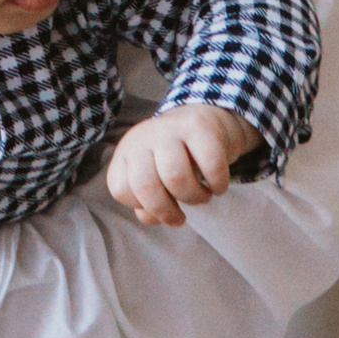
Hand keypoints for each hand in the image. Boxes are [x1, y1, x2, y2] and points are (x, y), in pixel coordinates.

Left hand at [105, 101, 255, 226]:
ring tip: (202, 197)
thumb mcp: (154, 178)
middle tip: (181, 217)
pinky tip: (218, 186)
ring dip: (193, 197)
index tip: (162, 206)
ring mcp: (169, 129)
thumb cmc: (175, 158)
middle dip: (166, 211)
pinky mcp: (198, 126)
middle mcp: (141, 138)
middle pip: (145, 185)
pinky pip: (210, 165)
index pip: (120, 189)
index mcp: (126, 153)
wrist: (203, 119)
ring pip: (175, 176)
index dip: (143, 206)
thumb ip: (146, 202)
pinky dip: (218, 184)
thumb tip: (151, 217)